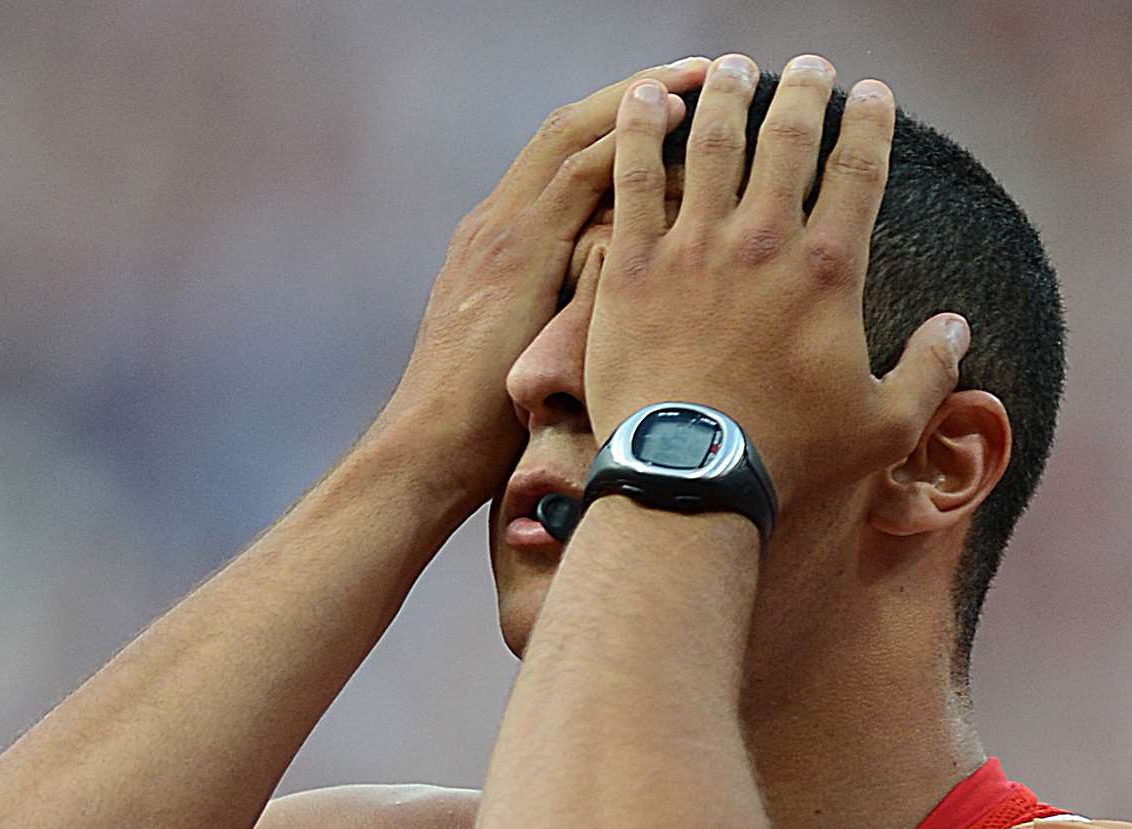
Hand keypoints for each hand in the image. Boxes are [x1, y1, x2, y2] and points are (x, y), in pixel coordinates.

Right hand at [379, 59, 707, 506]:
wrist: (426, 455)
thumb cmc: (485, 435)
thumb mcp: (538, 364)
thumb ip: (574, 322)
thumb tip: (636, 322)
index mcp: (501, 246)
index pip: (567, 161)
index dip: (625, 126)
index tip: (684, 109)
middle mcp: (497, 224)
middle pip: (572, 128)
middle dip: (639, 93)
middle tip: (705, 70)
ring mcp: (501, 233)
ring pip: (576, 134)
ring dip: (642, 100)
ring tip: (705, 78)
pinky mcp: (512, 254)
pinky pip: (578, 175)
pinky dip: (631, 141)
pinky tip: (681, 125)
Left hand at [582, 53, 968, 513]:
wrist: (690, 478)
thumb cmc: (789, 457)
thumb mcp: (882, 426)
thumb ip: (928, 372)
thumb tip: (958, 327)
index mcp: (827, 270)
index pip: (859, 168)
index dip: (869, 120)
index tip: (872, 93)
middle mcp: (763, 241)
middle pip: (787, 138)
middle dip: (802, 90)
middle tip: (806, 67)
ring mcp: (692, 248)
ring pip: (710, 142)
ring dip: (725, 94)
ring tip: (731, 66)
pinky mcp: (630, 266)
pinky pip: (633, 178)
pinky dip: (639, 129)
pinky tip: (645, 97)